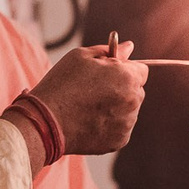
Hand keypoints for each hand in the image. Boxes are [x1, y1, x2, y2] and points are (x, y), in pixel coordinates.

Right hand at [26, 42, 147, 154]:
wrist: (46, 121)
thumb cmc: (61, 84)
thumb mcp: (81, 57)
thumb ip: (111, 51)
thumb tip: (129, 47)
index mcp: (127, 77)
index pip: (141, 70)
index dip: (124, 70)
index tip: (108, 74)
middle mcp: (133, 101)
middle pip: (137, 91)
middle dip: (122, 89)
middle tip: (95, 91)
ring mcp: (127, 123)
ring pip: (129, 111)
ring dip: (117, 107)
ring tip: (90, 107)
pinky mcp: (119, 141)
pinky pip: (121, 128)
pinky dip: (110, 125)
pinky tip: (91, 121)